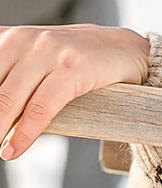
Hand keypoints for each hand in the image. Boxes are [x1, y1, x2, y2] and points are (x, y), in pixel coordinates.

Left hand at [0, 24, 150, 160]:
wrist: (123, 50)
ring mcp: (49, 50)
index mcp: (9, 38)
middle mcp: (24, 39)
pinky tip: (12, 149)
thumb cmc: (71, 61)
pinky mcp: (72, 67)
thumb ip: (6, 81)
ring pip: (9, 98)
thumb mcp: (31, 62)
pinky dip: (25, 132)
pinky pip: (41, 107)